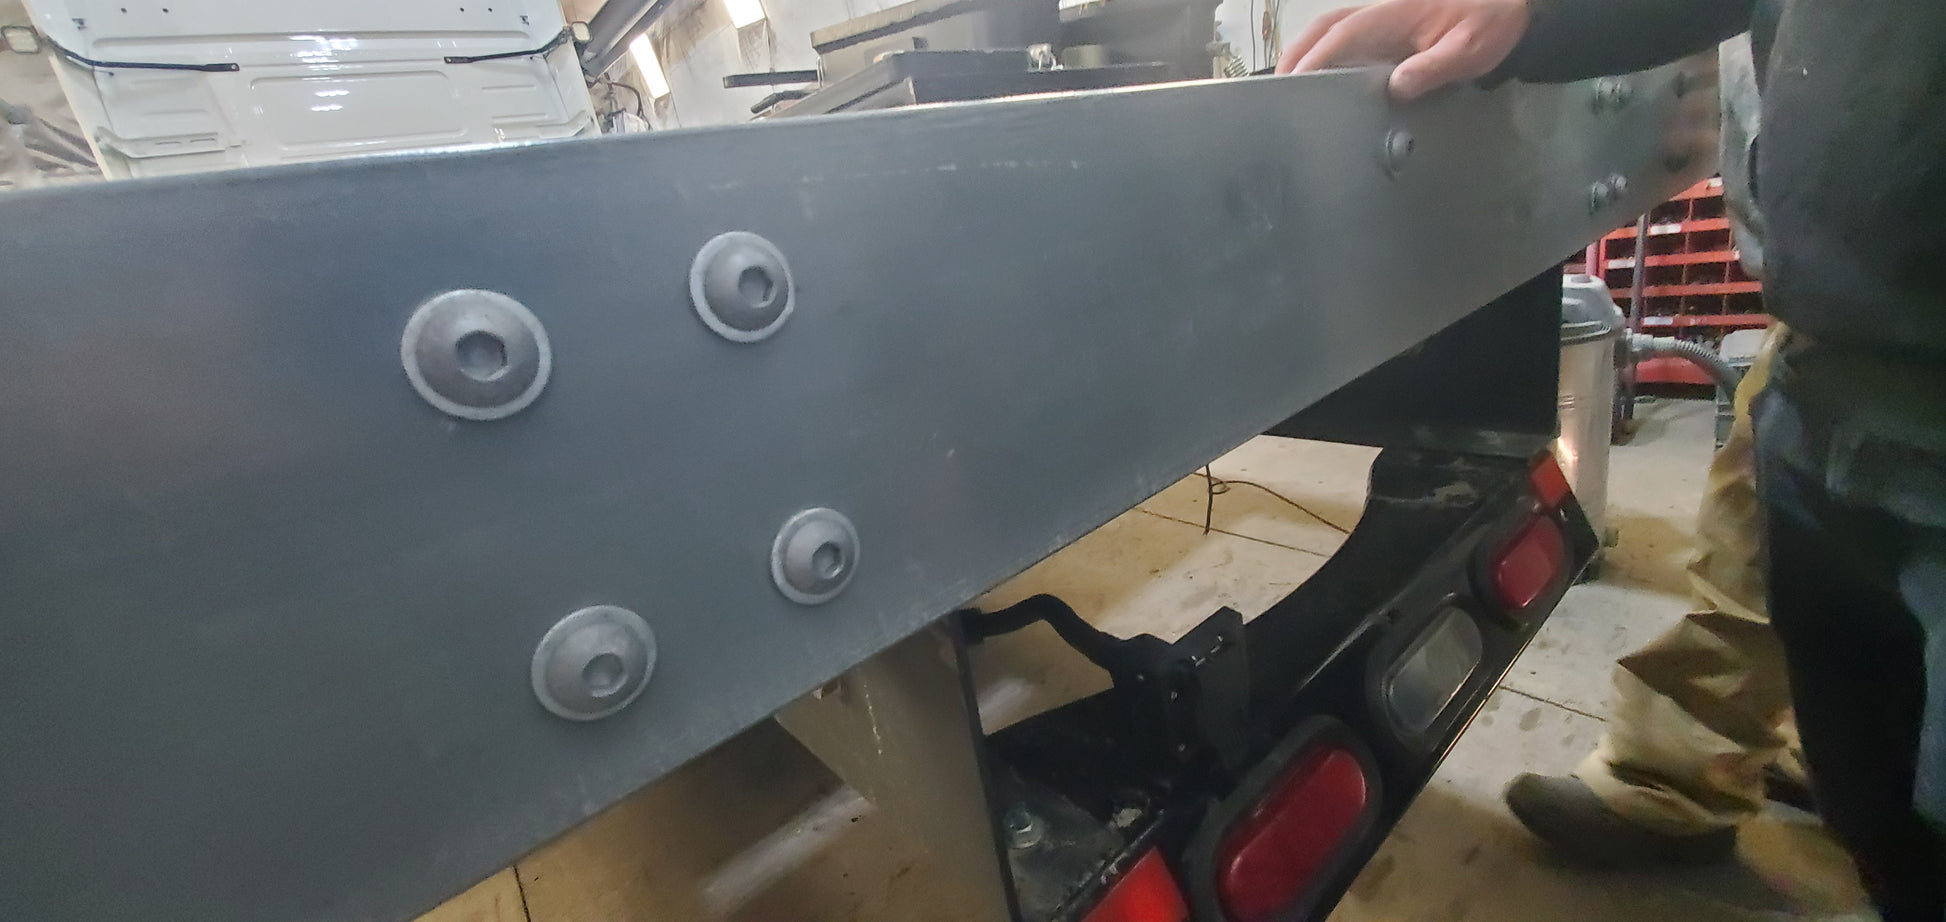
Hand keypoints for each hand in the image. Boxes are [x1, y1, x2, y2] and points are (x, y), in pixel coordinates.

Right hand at [1276, 0, 1530, 101]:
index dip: (1317, 58)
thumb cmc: (1489, 25)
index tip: (1296, 82)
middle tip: (1277, 87)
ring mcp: (1383, 18)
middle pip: (1326, 27)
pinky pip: (1345, 35)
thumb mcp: (1467, 50)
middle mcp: (1381, 12)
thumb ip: (1432, 68)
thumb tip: (1395, 87)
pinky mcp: (1388, 27)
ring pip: (1331, 28)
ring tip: (1287, 83)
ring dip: (1305, 50)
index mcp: (1394, 14)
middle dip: (1297, 53)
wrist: (1509, 8)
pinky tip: (1317, 75)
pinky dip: (1323, 51)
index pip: (1344, 35)